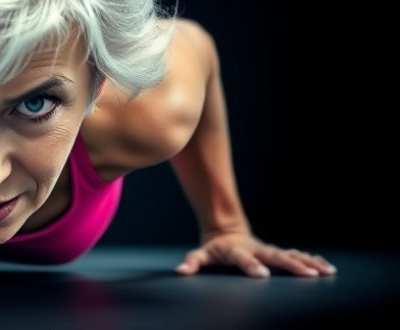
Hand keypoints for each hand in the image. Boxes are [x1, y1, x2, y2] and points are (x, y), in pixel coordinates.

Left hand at [174, 231, 336, 277]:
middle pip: (275, 256)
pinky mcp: (276, 252)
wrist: (226, 232)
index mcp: (237, 250)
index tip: (262, 275)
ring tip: (326, 271)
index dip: (251, 266)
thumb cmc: (214, 248)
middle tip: (309, 275)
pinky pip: (296, 255)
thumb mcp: (200, 254)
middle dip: (292, 265)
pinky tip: (325, 267)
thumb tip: (181, 272)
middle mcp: (256, 249)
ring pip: (290, 255)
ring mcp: (268, 250)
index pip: (244, 258)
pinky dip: (310, 260)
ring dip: (308, 262)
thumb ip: (192, 262)